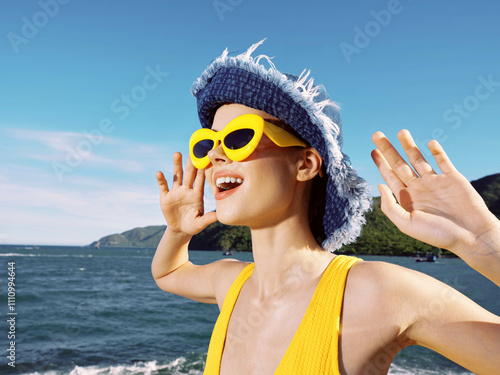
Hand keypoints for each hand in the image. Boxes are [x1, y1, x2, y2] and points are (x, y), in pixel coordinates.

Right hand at [156, 152, 216, 236]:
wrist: (180, 230)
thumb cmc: (193, 226)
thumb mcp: (200, 223)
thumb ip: (207, 219)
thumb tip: (218, 216)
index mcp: (197, 194)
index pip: (200, 180)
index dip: (202, 169)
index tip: (205, 158)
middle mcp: (187, 190)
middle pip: (189, 174)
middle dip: (190, 163)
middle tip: (193, 150)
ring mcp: (176, 192)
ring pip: (176, 176)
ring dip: (176, 165)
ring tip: (177, 154)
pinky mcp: (165, 197)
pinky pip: (163, 186)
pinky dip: (161, 179)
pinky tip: (159, 173)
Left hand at [371, 129, 498, 254]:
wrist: (471, 236)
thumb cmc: (438, 235)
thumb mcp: (406, 224)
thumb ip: (390, 206)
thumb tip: (379, 185)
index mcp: (407, 199)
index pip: (390, 177)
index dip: (381, 164)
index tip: (372, 151)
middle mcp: (419, 188)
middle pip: (400, 164)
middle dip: (388, 150)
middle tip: (377, 135)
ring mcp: (436, 182)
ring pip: (419, 159)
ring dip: (409, 145)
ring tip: (401, 131)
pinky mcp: (453, 178)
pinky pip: (443, 161)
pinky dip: (437, 151)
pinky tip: (430, 142)